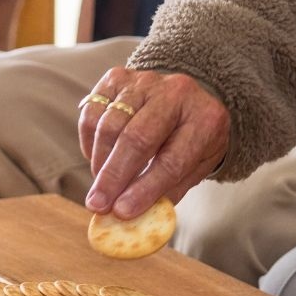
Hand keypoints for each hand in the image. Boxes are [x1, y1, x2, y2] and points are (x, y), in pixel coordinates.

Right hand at [78, 67, 229, 218]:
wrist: (188, 94)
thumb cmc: (192, 137)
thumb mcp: (197, 164)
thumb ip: (170, 190)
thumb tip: (134, 218)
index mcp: (205, 119)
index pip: (172, 160)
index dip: (145, 188)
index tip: (122, 212)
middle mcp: (175, 93)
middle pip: (137, 138)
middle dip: (113, 177)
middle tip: (98, 205)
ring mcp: (144, 81)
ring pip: (110, 124)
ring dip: (100, 162)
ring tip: (100, 186)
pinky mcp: (117, 77)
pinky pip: (93, 111)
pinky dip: (90, 141)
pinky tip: (97, 158)